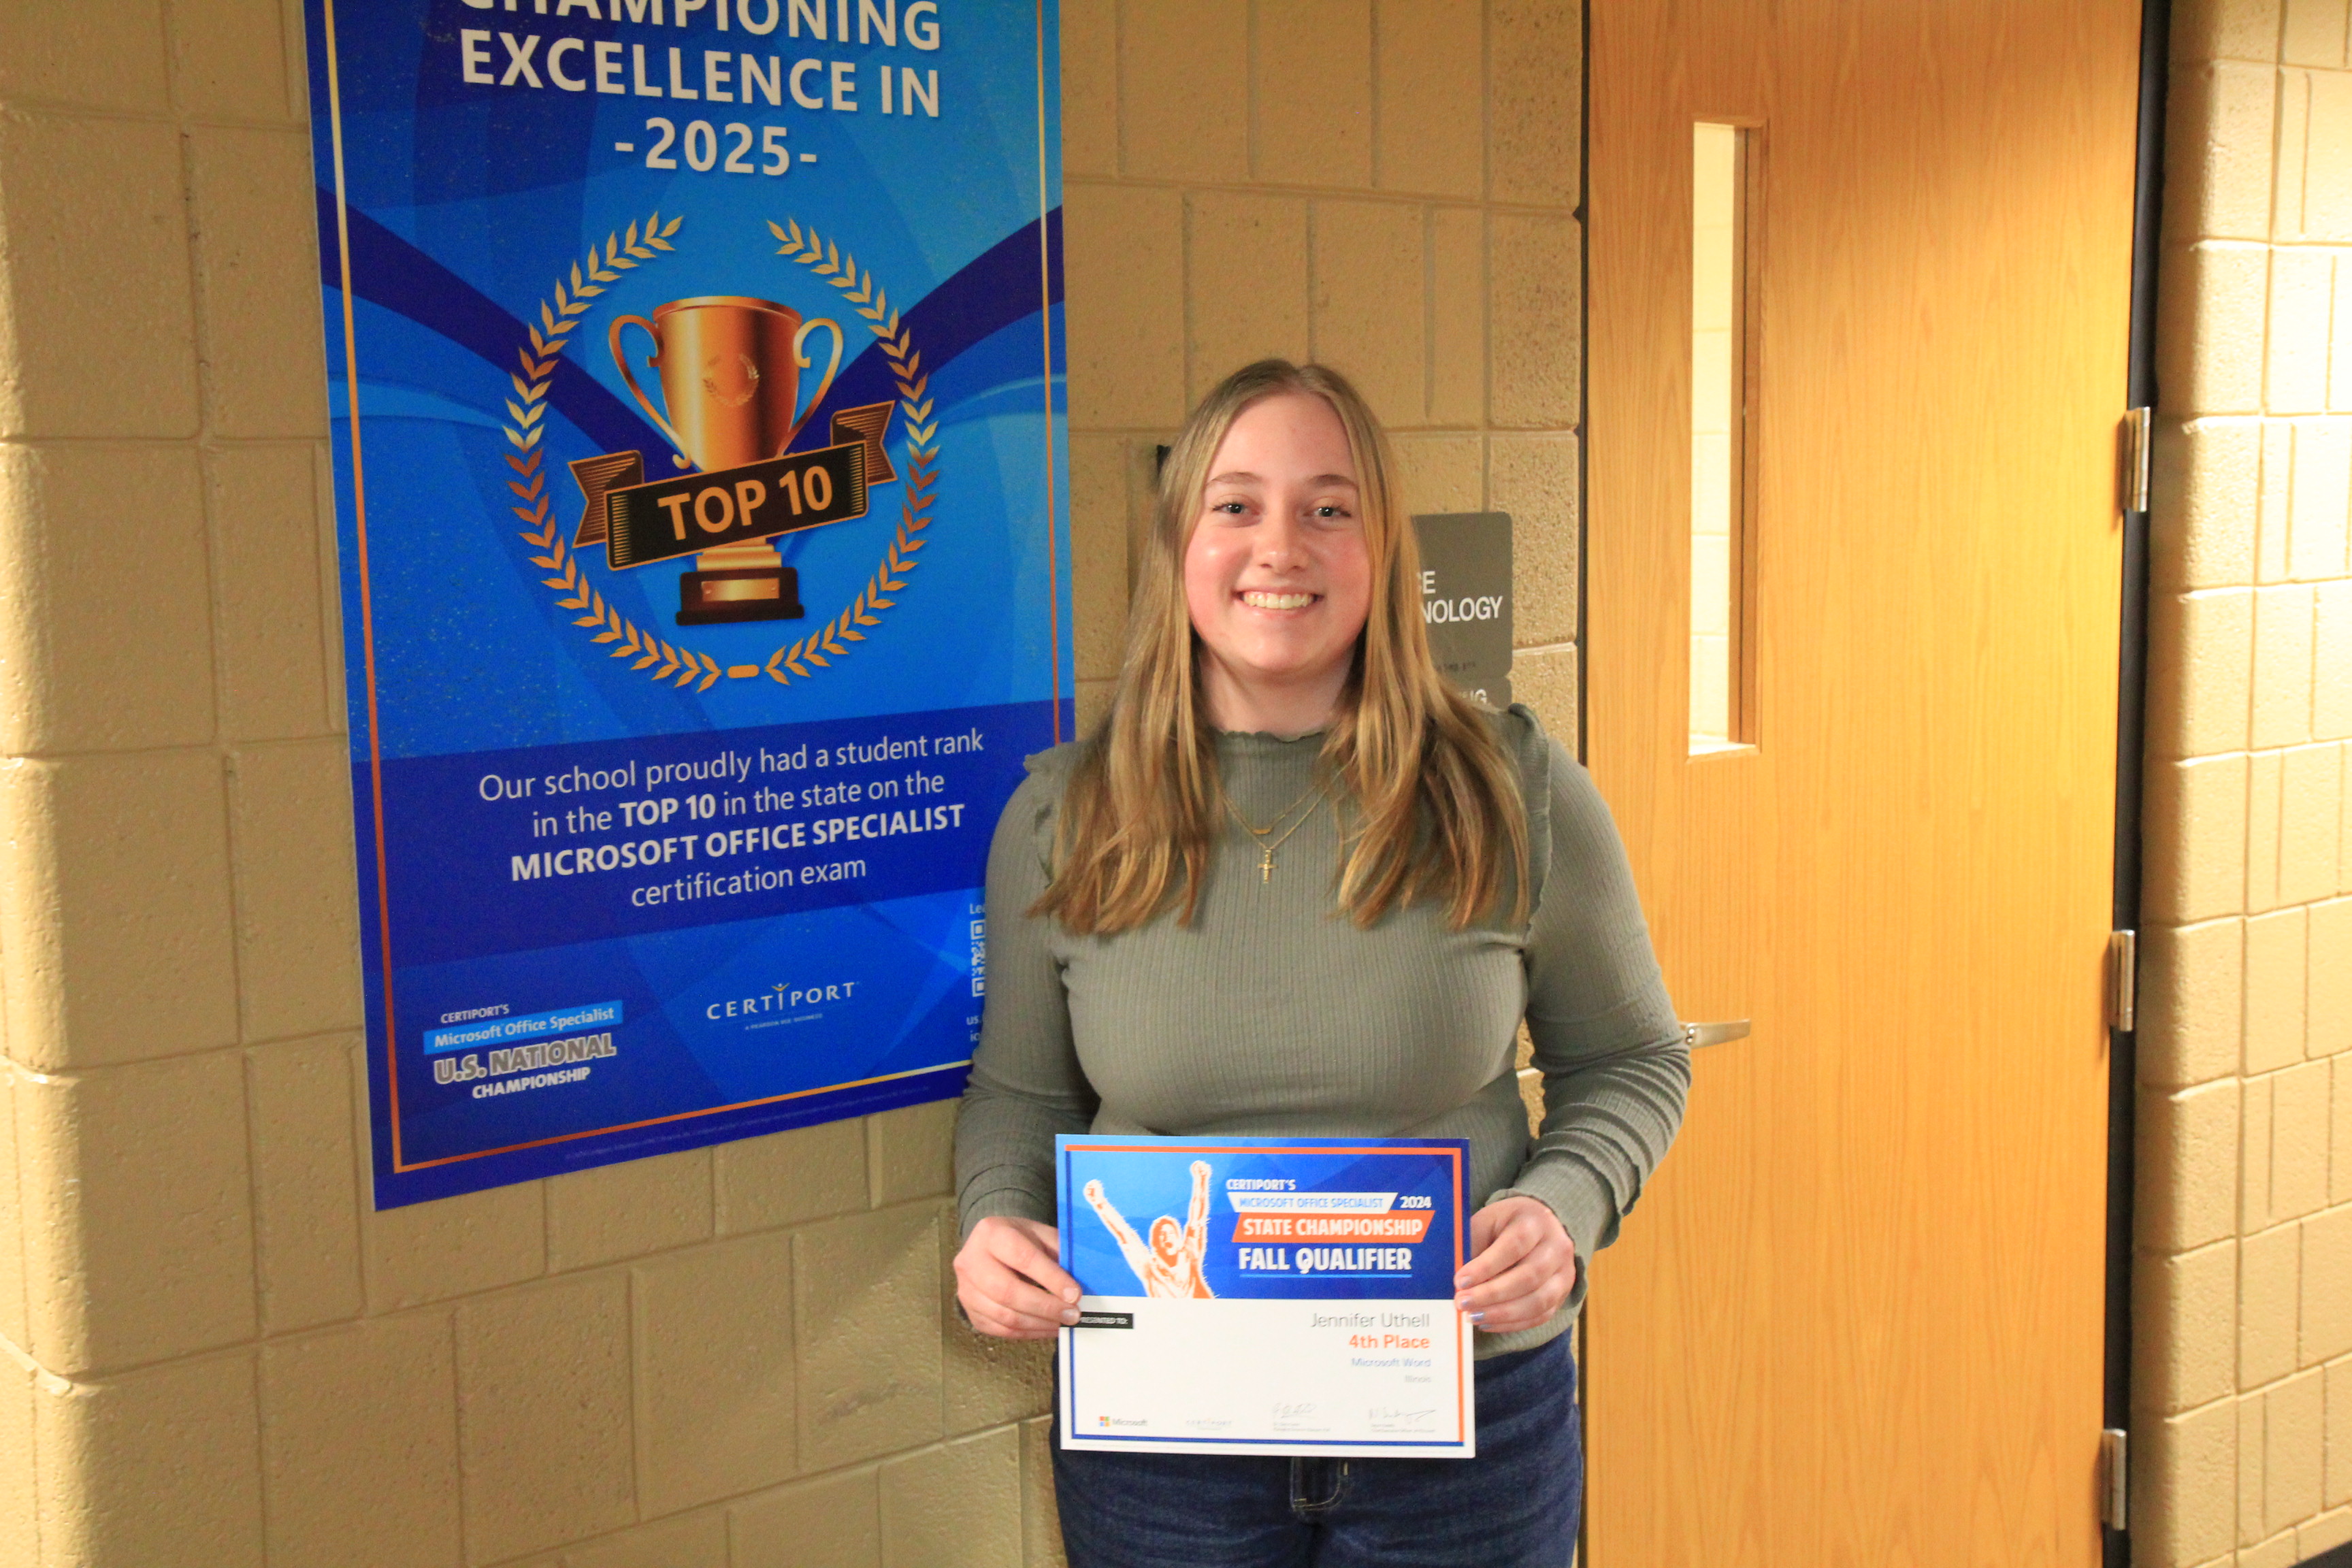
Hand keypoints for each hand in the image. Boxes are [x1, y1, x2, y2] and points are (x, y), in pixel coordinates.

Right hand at [953, 1216, 1080, 1339]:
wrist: (991, 1245)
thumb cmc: (1021, 1239)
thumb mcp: (1040, 1234)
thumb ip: (1058, 1253)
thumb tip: (1082, 1283)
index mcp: (991, 1233)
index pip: (1022, 1258)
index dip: (1050, 1278)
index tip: (1075, 1293)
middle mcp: (970, 1261)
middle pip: (1007, 1291)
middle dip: (1045, 1307)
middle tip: (1072, 1314)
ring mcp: (966, 1289)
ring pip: (1003, 1315)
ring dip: (1039, 1323)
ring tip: (1063, 1324)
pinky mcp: (970, 1311)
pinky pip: (1000, 1329)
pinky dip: (1028, 1333)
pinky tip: (1047, 1328)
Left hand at [1453, 1197, 1577, 1333]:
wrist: (1540, 1225)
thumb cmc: (1506, 1225)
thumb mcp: (1488, 1221)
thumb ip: (1474, 1245)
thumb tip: (1457, 1281)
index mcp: (1536, 1221)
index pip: (1514, 1246)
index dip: (1486, 1266)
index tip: (1460, 1281)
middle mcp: (1557, 1246)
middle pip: (1529, 1276)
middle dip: (1492, 1294)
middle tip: (1463, 1303)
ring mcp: (1565, 1272)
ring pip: (1539, 1301)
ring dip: (1503, 1314)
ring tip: (1473, 1316)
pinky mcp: (1563, 1294)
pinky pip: (1541, 1315)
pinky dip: (1513, 1323)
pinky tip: (1488, 1323)